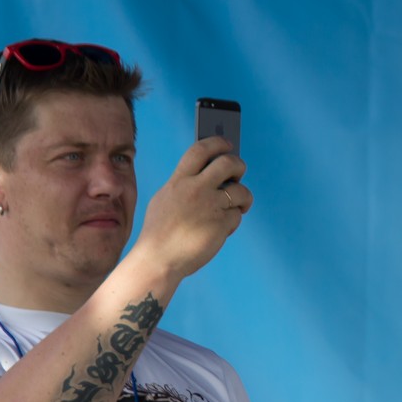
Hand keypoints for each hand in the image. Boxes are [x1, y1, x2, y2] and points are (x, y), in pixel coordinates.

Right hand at [128, 136, 251, 279]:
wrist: (158, 259)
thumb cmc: (161, 231)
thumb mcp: (165, 199)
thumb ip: (184, 185)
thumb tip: (207, 174)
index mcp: (179, 181)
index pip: (200, 150)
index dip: (217, 143)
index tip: (227, 145)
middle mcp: (195, 189)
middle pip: (228, 163)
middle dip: (239, 165)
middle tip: (239, 174)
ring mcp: (210, 206)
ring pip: (240, 191)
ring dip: (243, 198)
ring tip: (238, 207)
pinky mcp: (221, 224)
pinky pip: (236, 216)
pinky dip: (233, 222)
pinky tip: (222, 229)